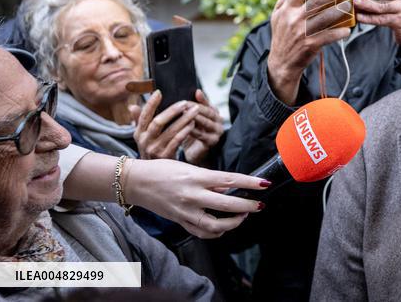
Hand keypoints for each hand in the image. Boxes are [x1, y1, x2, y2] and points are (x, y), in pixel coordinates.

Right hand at [122, 157, 268, 238]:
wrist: (136, 183)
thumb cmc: (162, 170)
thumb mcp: (190, 168)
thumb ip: (210, 179)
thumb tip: (229, 186)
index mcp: (196, 177)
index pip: (230, 180)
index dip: (250, 183)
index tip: (265, 184)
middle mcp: (192, 195)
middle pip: (227, 205)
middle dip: (248, 207)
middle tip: (259, 205)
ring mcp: (185, 211)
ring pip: (216, 225)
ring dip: (233, 223)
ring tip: (242, 216)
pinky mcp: (179, 221)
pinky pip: (202, 232)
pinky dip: (216, 232)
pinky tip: (223, 227)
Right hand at [130, 90, 199, 160]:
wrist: (153, 174)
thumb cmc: (151, 149)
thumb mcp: (143, 136)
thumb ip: (139, 121)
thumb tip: (131, 106)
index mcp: (138, 133)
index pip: (144, 116)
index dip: (151, 104)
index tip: (159, 92)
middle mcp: (144, 141)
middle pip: (158, 122)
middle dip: (173, 110)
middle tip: (185, 102)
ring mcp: (154, 150)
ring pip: (170, 131)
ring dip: (184, 119)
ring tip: (194, 110)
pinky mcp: (165, 157)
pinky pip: (177, 141)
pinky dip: (185, 131)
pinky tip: (193, 124)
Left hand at [181, 89, 224, 165]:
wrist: (195, 153)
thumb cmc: (193, 133)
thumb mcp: (194, 118)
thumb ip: (195, 106)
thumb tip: (197, 91)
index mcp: (215, 113)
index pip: (208, 104)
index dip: (201, 99)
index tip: (192, 94)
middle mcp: (219, 121)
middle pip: (208, 112)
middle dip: (195, 108)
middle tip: (184, 104)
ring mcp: (217, 132)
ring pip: (205, 122)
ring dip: (194, 118)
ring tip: (183, 113)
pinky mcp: (212, 142)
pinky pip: (202, 135)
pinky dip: (193, 131)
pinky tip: (185, 128)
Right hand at [267, 0, 352, 103]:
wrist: (281, 63)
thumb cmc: (282, 36)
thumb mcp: (277, 17)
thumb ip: (283, 1)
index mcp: (286, 9)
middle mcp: (293, 18)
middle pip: (317, 0)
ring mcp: (302, 32)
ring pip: (325, 17)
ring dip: (340, 9)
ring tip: (350, 3)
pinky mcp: (311, 44)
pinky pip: (329, 36)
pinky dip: (339, 32)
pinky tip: (348, 29)